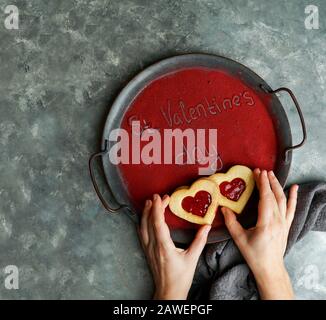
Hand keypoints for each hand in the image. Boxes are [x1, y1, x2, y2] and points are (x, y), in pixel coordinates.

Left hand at [138, 194, 210, 299]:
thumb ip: (199, 241)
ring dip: (145, 213)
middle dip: (153, 207)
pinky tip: (144, 218)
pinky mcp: (147, 251)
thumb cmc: (181, 277)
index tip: (159, 197)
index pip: (158, 223)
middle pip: (149, 222)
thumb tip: (207, 226)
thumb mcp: (192, 258)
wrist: (168, 292)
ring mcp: (148, 249)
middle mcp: (153, 246)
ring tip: (149, 202)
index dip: (158, 208)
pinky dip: (142, 222)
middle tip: (158, 196)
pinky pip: (141, 233)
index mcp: (164, 247)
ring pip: (143, 227)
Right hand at [221, 169, 297, 299]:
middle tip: (262, 170)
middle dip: (268, 181)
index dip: (262, 184)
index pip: (265, 198)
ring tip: (272, 175)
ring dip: (277, 186)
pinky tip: (294, 188)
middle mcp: (278, 221)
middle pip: (274, 196)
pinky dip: (293, 197)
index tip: (258, 172)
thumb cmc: (254, 255)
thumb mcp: (239, 238)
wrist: (269, 268)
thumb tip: (223, 208)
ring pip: (283, 200)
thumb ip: (231, 222)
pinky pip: (292, 208)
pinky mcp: (287, 225)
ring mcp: (284, 223)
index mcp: (266, 223)